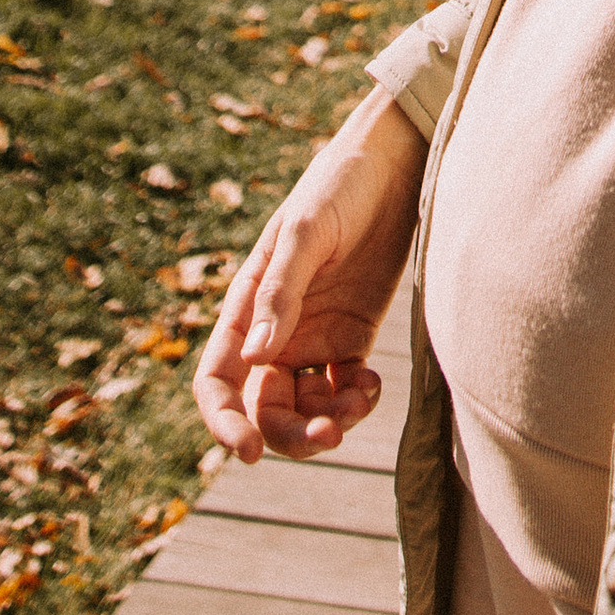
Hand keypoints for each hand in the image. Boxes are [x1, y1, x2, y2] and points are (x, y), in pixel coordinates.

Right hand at [193, 85, 427, 465]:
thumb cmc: (340, 186)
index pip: (218, 381)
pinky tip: (371, 386)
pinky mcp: (351, 337)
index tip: (248, 451)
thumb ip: (282, 292)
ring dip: (326, 422)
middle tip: (328, 435)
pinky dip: (354, 401)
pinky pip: (343, 390)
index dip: (223, 422)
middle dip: (289, 434)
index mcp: (246, 307)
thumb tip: (257, 358)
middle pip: (265, 409)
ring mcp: (314, 337)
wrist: (395, 162)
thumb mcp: (307, 233)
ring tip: (359, 402)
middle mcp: (275, 331)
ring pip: (305, 408)